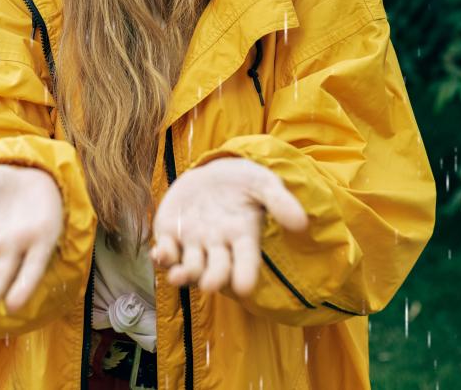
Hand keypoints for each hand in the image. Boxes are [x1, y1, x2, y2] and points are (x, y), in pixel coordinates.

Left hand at [148, 157, 307, 296]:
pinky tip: (159, 253)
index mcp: (243, 237)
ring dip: (183, 274)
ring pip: (189, 266)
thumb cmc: (243, 181)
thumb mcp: (264, 183)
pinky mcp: (171, 233)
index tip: (244, 287)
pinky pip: (165, 251)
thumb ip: (280, 202)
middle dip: (213, 278)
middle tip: (210, 284)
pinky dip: (162, 255)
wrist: (213, 172)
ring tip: (178, 276)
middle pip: (216, 269)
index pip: (247, 261)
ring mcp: (193, 242)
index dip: (246, 274)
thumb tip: (301, 223)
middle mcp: (218, 246)